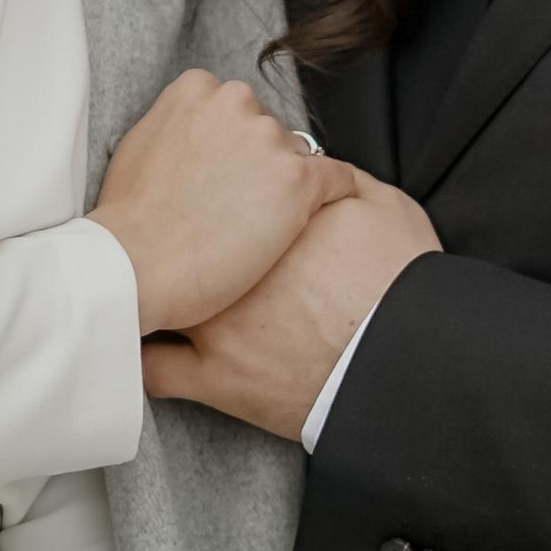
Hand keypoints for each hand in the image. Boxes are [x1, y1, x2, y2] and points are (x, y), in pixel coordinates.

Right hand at [91, 66, 352, 336]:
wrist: (135, 264)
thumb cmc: (129, 218)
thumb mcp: (138, 144)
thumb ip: (176, 125)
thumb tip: (191, 131)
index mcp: (197, 89)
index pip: (234, 107)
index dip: (230, 144)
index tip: (222, 172)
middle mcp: (236, 103)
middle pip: (267, 129)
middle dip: (258, 163)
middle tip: (235, 205)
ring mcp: (269, 140)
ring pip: (296, 157)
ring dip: (283, 186)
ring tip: (255, 226)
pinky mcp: (298, 181)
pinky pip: (338, 178)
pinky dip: (334, 193)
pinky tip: (319, 213)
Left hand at [144, 174, 440, 440]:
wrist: (407, 360)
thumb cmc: (403, 286)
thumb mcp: (387, 211)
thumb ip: (346, 184)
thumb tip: (324, 170)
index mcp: (267, 226)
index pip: (220, 196)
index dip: (212, 202)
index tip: (214, 208)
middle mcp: (230, 269)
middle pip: (179, 242)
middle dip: (174, 240)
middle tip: (176, 239)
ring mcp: (215, 325)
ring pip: (156, 299)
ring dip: (152, 291)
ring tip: (149, 286)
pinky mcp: (216, 380)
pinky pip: (156, 367)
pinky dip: (145, 356)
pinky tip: (142, 346)